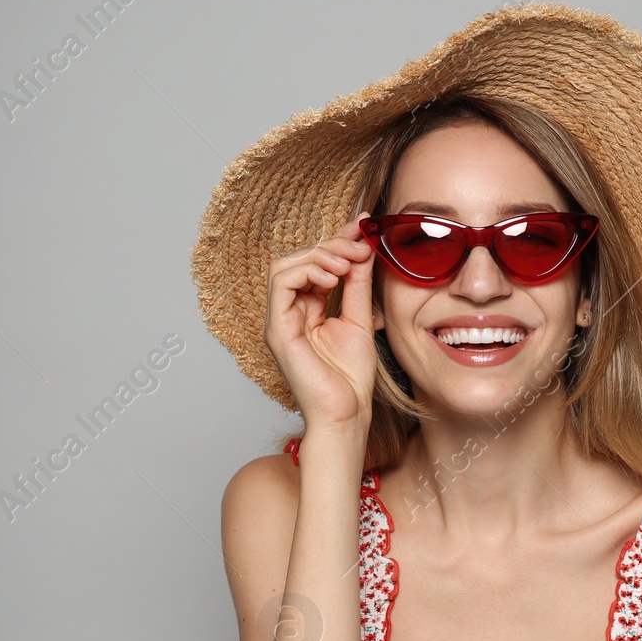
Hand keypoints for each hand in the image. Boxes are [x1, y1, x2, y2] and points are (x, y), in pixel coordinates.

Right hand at [263, 212, 378, 429]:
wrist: (346, 414)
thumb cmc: (351, 378)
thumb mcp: (360, 319)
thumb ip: (357, 285)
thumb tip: (362, 250)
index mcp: (307, 309)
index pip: (315, 263)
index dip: (337, 240)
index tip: (364, 226)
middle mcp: (289, 312)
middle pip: (298, 259)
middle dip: (332, 245)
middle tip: (360, 246)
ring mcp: (280, 320)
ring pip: (284, 266)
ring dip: (319, 256)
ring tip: (347, 264)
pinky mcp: (277, 330)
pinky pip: (281, 284)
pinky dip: (307, 272)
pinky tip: (333, 279)